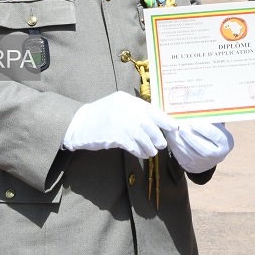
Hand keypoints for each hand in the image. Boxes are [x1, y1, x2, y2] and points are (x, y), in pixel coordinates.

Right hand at [62, 91, 176, 158]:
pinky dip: (140, 152)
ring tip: (151, 151)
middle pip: (151, 127)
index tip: (174, 128)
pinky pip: (135, 147)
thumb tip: (154, 121)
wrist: (79, 123)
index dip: (166, 121)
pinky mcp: (117, 137)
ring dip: (150, 147)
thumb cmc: (101, 115)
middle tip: (161, 144)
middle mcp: (128, 110)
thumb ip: (134, 110)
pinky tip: (141, 153)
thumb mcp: (118, 105)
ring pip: (145, 139)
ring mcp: (123, 124)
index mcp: (129, 101)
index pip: (153, 110)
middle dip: (159, 138)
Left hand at [165, 122, 233, 172]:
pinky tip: (170, 136)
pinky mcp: (191, 167)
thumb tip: (195, 108)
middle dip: (190, 137)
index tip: (193, 121)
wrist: (210, 151)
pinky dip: (174, 146)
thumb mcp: (215, 123)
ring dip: (179, 141)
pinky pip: (181, 157)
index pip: (215, 136)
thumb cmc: (212, 130)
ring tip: (172, 130)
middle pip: (203, 149)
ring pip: (189, 154)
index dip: (204, 129)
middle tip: (180, 126)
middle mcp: (217, 156)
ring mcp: (204, 164)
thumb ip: (207, 117)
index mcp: (226, 143)